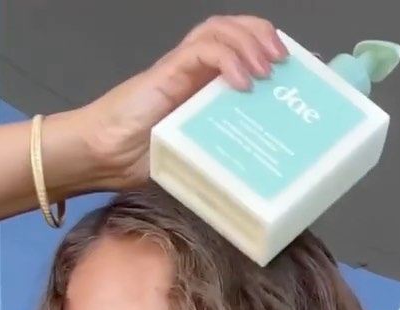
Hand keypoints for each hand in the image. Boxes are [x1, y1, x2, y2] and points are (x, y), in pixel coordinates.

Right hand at [78, 16, 287, 188]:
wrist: (101, 157)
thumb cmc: (144, 162)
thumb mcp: (197, 161)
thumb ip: (223, 159)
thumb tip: (261, 189)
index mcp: (203, 87)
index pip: (241, 51)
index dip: (269, 51)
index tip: (297, 71)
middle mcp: (195, 70)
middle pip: (234, 29)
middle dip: (264, 36)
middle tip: (286, 61)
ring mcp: (181, 68)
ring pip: (220, 30)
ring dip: (250, 42)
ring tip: (268, 68)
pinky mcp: (168, 71)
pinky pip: (202, 50)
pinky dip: (227, 58)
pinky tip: (242, 81)